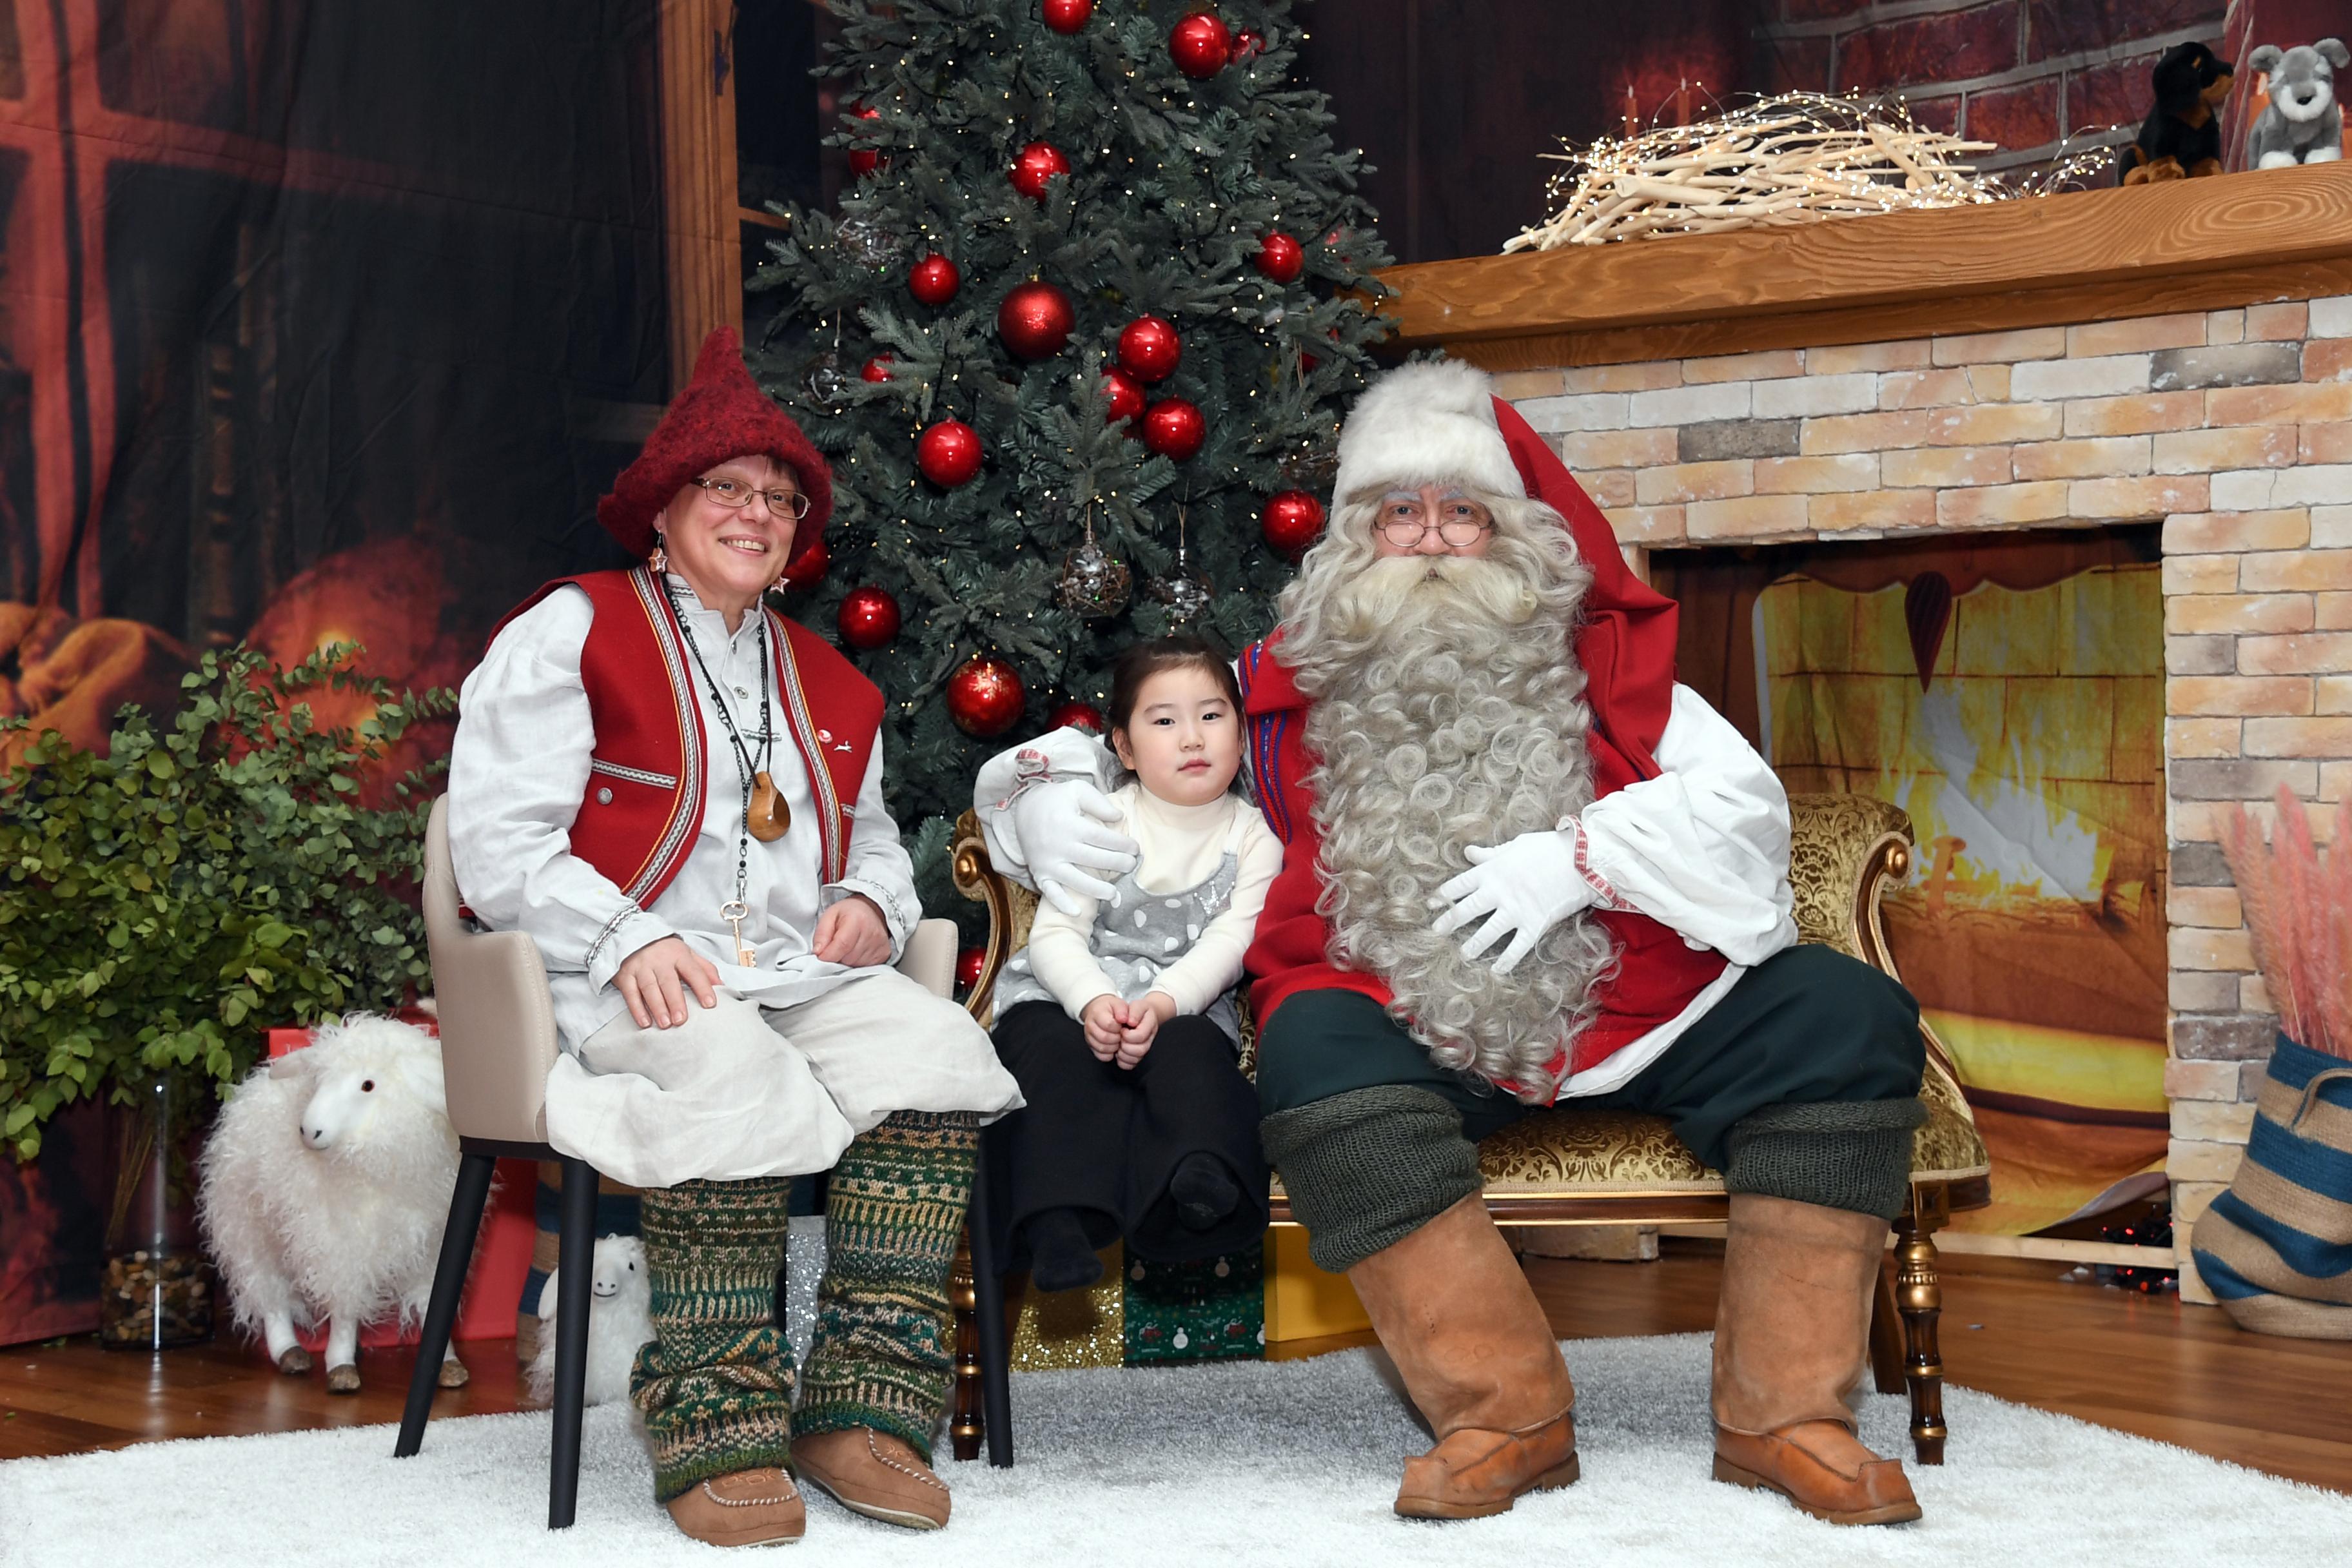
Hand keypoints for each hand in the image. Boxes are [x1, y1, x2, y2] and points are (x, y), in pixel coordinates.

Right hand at [615, 936, 720, 1029]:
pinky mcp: (625, 976)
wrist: (631, 935)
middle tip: (681, 1020)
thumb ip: (704, 968)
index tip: (710, 1003)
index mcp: (679, 955)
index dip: (702, 987)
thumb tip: (721, 985)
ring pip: (649, 988)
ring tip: (665, 1024)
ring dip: (657, 1007)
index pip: (693, 971)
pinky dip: (637, 1009)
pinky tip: (645, 1022)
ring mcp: (641, 968)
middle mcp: (659, 961)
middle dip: (675, 1001)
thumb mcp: (687, 954)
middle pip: (669, 982)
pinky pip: (630, 994)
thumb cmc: (664, 950)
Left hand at [813, 894, 891, 967]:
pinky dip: (857, 962)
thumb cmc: (849, 913)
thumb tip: (818, 953)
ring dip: (847, 960)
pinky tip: (857, 951)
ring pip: (855, 965)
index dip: (828, 956)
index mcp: (858, 920)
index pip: (842, 946)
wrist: (872, 910)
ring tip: (848, 947)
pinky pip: (865, 967)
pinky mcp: (884, 954)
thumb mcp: (829, 915)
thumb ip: (821, 933)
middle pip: (848, 959)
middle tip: (836, 945)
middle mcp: (872, 933)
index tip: (821, 956)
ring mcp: (880, 945)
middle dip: (837, 957)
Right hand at [1013, 779, 1137, 915]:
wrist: (1023, 810)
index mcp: (1070, 825)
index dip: (1122, 844)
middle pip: (1094, 860)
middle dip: (1117, 864)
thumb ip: (1098, 802)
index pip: (1102, 838)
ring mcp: (1048, 862)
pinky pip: (1050, 892)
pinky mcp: (1039, 873)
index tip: (1136, 848)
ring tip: (1114, 894)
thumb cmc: (1055, 800)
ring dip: (1096, 889)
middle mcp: (1059, 846)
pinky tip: (1076, 912)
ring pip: (1076, 881)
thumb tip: (1119, 818)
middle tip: (1132, 866)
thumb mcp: (1076, 790)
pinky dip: (1061, 903)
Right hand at [1081, 994, 1127, 1060]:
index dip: (1119, 1028)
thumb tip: (1124, 1019)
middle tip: (1121, 1034)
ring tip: (1117, 1039)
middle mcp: (1090, 1025)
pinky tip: (1113, 1046)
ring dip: (1114, 1046)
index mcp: (1097, 1013)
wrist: (1098, 1010)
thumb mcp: (1118, 1003)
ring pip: (1102, 1048)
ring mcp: (1089, 1037)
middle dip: (1117, 1038)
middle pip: (1105, 1038)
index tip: (1122, 1026)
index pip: (1109, 1024)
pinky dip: (1110, 1054)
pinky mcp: (1091, 1046)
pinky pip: (1101, 1056)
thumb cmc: (1110, 1008)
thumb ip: (1123, 1009)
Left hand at [1115, 992, 1174, 1069]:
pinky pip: (1130, 1065)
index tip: (1122, 1029)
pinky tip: (1119, 1052)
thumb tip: (1131, 1021)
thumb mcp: (1138, 1005)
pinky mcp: (1138, 1056)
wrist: (1144, 1017)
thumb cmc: (1139, 1011)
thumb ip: (1135, 1011)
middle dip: (1125, 1045)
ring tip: (1119, 1045)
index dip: (1128, 1035)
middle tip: (1120, 1038)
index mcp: (1150, 1026)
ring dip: (1123, 1054)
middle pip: (1140, 1050)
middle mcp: (1149, 1040)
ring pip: (1135, 1059)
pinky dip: (1122, 1061)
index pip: (1140, 1036)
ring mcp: (1144, 1049)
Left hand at [1432, 828, 1596, 975]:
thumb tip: (1468, 852)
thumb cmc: (1548, 848)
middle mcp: (1499, 892)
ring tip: (1462, 955)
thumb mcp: (1515, 846)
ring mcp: (1517, 910)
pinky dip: (1506, 960)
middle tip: (1435, 932)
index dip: (1443, 895)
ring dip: (1473, 945)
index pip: (1459, 885)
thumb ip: (1490, 854)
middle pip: (1467, 910)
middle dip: (1449, 922)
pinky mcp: (1535, 924)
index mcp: (1492, 871)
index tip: (1430, 904)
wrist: (1582, 859)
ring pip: (1488, 932)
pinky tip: (1496, 970)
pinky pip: (1517, 947)